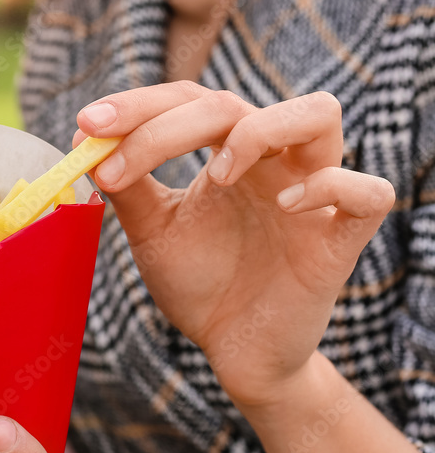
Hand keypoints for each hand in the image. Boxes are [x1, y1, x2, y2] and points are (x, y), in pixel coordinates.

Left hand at [74, 82, 394, 409]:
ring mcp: (311, 195)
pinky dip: (328, 187)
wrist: (234, 351)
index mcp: (226, 154)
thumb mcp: (152, 232)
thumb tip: (89, 144)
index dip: (138, 105)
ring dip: (259, 130)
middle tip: (113, 158)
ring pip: (320, 114)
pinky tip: (285, 208)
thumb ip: (128, 188)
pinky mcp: (341, 238)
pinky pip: (366, 191)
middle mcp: (270, 162)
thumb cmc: (199, 284)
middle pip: (231, 104)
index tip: (85, 124)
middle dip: (164, 124)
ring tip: (217, 173)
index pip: (188, 101)